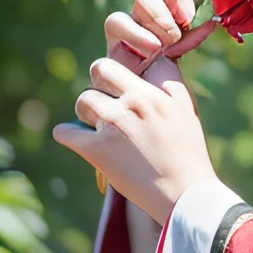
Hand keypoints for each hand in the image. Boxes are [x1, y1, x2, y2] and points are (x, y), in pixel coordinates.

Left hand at [52, 53, 215, 224]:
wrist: (183, 192)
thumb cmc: (188, 152)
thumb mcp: (186, 110)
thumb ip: (168, 83)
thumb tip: (158, 59)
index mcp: (151, 94)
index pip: (113, 64)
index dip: (111, 74)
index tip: (115, 86)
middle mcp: (131, 105)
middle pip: (97, 73)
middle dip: (99, 85)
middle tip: (106, 104)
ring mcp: (112, 126)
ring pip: (82, 101)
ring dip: (86, 113)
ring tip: (100, 128)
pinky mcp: (97, 151)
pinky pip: (65, 132)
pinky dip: (68, 135)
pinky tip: (78, 139)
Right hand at [105, 0, 205, 70]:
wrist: (156, 113)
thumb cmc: (172, 74)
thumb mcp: (188, 43)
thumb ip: (195, 14)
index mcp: (163, 15)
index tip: (192, 1)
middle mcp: (138, 25)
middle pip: (143, 0)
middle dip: (161, 10)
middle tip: (178, 28)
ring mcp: (119, 44)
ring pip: (117, 20)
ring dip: (140, 29)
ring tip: (158, 47)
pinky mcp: (107, 64)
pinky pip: (109, 46)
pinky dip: (131, 45)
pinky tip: (148, 56)